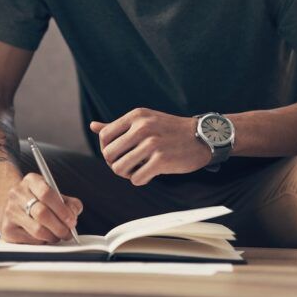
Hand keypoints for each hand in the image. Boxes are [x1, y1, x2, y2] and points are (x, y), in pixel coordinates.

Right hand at [0, 173, 82, 243]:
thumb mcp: (55, 195)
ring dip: (53, 237)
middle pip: (42, 213)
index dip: (62, 210)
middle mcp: (17, 194)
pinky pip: (31, 241)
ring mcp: (10, 211)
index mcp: (31, 181)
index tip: (72, 220)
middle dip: (60, 227)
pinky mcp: (7, 229)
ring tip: (58, 235)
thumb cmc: (38, 201)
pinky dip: (42, 242)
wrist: (11, 206)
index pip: (47, 193)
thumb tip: (73, 214)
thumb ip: (69, 203)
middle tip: (68, 233)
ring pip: (37, 230)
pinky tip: (44, 237)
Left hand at [90, 108, 211, 185]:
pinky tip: (149, 174)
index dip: (107, 149)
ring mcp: (152, 143)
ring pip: (119, 168)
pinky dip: (140, 180)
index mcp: (136, 116)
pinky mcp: (162, 160)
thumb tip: (93, 126)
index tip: (119, 154)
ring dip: (127, 174)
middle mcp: (142, 127)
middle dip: (115, 164)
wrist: (203, 137)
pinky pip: (136, 179)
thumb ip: (118, 126)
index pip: (104, 135)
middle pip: (108, 154)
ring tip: (138, 170)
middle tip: (128, 165)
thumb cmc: (170, 130)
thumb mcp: (144, 121)